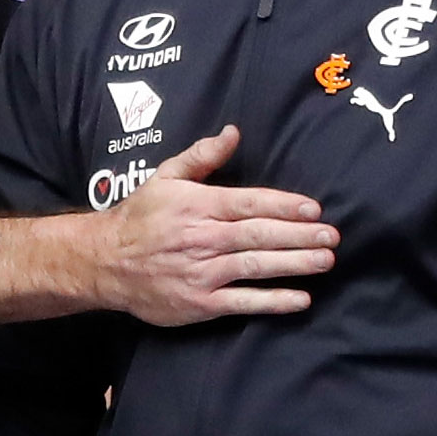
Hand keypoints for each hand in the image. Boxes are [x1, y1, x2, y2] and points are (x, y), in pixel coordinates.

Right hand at [102, 127, 337, 326]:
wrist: (104, 262)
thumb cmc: (140, 217)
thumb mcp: (164, 177)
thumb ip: (202, 156)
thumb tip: (233, 133)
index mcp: (196, 205)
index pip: (248, 203)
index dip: (283, 205)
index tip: (313, 208)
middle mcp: (201, 238)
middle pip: (258, 235)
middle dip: (299, 235)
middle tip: (332, 236)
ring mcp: (200, 272)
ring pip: (254, 266)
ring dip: (293, 264)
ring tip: (324, 261)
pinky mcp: (199, 302)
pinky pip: (242, 302)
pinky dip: (272, 301)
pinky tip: (300, 299)